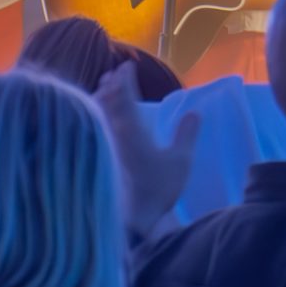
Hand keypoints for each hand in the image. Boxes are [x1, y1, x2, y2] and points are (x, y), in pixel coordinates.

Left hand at [97, 62, 202, 238]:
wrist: (130, 221)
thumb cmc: (157, 189)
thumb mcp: (181, 161)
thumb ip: (187, 134)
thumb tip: (194, 112)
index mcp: (133, 127)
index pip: (125, 93)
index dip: (125, 77)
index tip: (127, 66)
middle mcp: (111, 132)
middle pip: (105, 100)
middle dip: (109, 85)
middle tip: (112, 76)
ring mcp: (100, 145)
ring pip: (95, 114)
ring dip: (99, 99)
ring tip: (102, 93)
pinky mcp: (95, 158)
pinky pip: (91, 128)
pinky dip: (94, 117)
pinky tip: (96, 122)